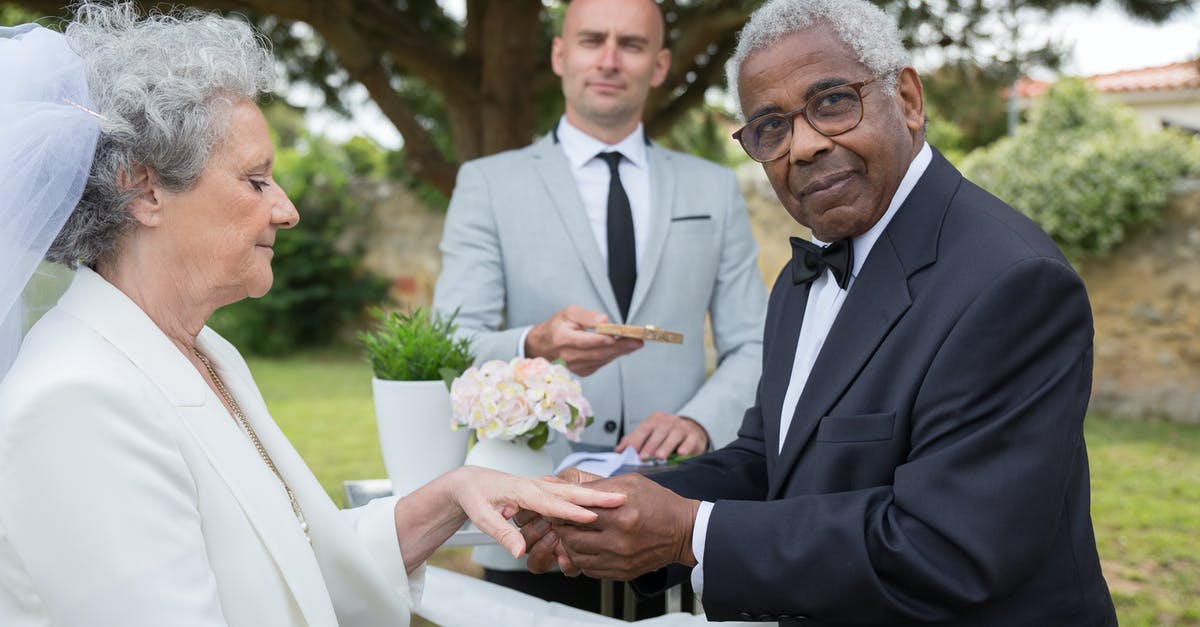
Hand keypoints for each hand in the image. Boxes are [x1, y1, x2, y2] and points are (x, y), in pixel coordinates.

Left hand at [449, 467, 624, 558]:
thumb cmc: (475, 494)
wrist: (470, 482)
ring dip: (596, 495)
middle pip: (571, 491)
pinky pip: (568, 494)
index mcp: (522, 490)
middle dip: (597, 495)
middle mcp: (536, 486)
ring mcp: (541, 487)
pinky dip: (586, 496)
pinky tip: (600, 502)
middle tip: (620, 498)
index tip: (591, 516)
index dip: (572, 510)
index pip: (551, 502)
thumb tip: (518, 549)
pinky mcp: (543, 492)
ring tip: (619, 499)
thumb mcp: (481, 515)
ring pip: (574, 491)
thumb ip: (501, 532)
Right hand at [525, 305, 642, 375]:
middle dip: (619, 346)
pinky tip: (623, 348)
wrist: (544, 346)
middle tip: (637, 341)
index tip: (615, 337)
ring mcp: (575, 367)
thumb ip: (587, 316)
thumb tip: (604, 320)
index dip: (601, 340)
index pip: (585, 341)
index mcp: (563, 339)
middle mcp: (568, 356)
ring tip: (635, 343)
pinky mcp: (582, 371)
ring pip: (602, 359)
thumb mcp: (569, 313)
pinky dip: (612, 355)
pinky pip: (601, 363)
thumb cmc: (558, 326)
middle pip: (598, 352)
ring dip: (620, 351)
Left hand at [552, 473, 700, 580]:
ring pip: (577, 556)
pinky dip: (583, 559)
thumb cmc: (659, 503)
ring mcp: (619, 559)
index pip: (576, 513)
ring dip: (569, 545)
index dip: (562, 508)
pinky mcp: (621, 572)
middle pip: (572, 537)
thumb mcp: (631, 482)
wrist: (684, 531)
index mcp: (620, 515)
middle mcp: (618, 540)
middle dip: (562, 527)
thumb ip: (600, 486)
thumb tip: (572, 489)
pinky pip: (589, 570)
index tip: (558, 505)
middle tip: (561, 520)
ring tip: (572, 534)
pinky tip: (586, 548)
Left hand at [617, 412, 707, 459]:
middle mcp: (669, 421)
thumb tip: (619, 450)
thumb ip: (634, 441)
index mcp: (655, 420)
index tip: (630, 451)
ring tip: (660, 457)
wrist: (691, 431)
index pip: (644, 428)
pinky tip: (681, 453)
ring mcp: (683, 427)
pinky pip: (690, 440)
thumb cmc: (667, 436)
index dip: (637, 439)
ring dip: (666, 446)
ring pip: (674, 435)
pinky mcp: (694, 436)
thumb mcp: (650, 435)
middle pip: (659, 431)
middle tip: (643, 457)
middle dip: (650, 445)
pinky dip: (686, 447)